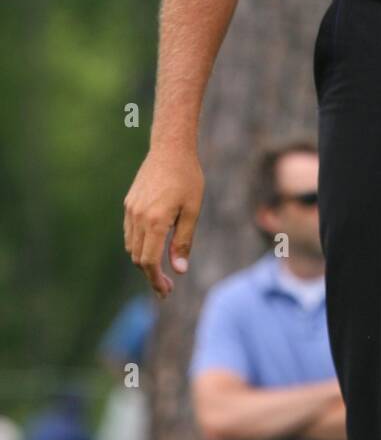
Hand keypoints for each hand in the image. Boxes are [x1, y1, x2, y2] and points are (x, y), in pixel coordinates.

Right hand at [124, 147, 203, 298]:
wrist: (170, 148)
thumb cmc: (187, 178)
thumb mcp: (193, 210)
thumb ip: (184, 241)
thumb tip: (179, 270)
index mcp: (155, 222)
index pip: (150, 262)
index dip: (156, 280)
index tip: (166, 291)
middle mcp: (138, 218)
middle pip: (139, 258)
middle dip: (151, 274)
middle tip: (167, 285)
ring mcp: (130, 210)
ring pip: (132, 246)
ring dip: (144, 260)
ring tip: (162, 265)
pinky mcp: (129, 203)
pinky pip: (130, 232)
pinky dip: (140, 244)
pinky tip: (154, 244)